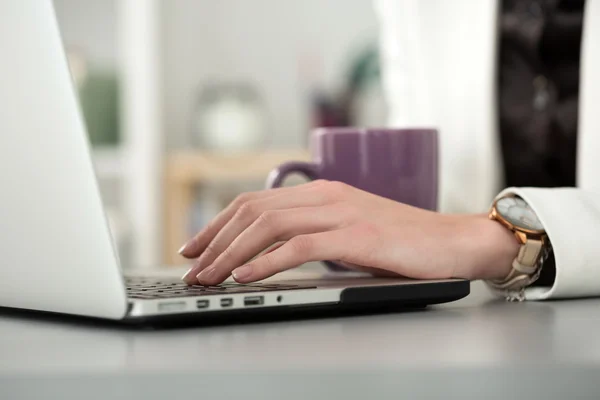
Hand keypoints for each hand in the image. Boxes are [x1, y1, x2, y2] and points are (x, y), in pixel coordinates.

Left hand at [179, 180, 518, 285]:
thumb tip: (271, 253)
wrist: (453, 241)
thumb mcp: (349, 230)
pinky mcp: (355, 235)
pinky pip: (298, 246)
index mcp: (321, 192)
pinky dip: (265, 262)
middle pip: (253, 209)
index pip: (255, 200)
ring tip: (208, 275)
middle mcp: (325, 196)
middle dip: (214, 238)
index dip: (219, 222)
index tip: (196, 244)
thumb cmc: (402, 242)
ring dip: (231, 252)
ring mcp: (340, 212)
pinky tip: (246, 276)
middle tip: (190, 263)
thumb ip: (313, 232)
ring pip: (269, 225)